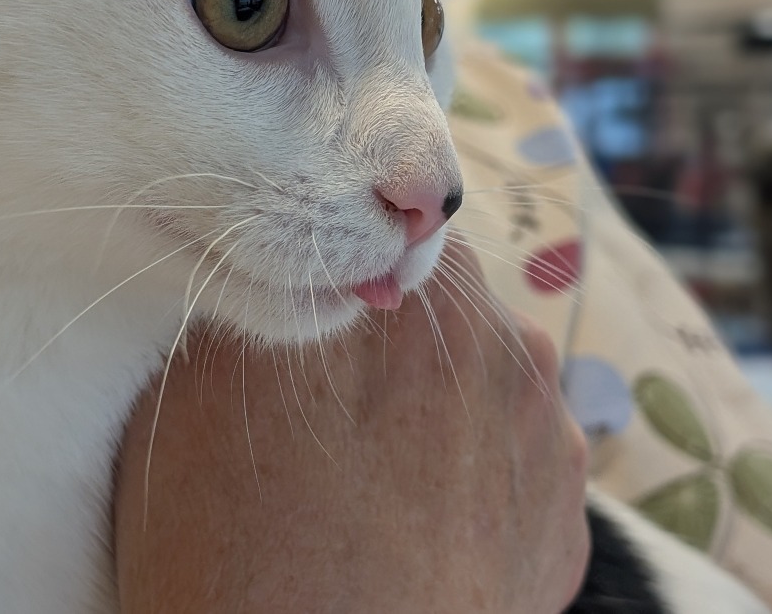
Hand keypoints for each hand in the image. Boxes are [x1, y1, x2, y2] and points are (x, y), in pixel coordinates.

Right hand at [114, 238, 589, 613]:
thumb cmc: (239, 533)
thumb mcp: (205, 376)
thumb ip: (264, 288)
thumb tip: (280, 259)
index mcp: (432, 292)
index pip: (398, 239)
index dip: (351, 267)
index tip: (320, 313)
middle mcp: (508, 350)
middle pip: (447, 306)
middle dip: (397, 334)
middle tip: (336, 400)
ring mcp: (551, 436)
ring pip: (484, 378)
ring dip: (442, 398)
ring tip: (377, 467)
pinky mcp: (566, 517)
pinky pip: (512, 456)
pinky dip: (475, 469)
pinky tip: (419, 515)